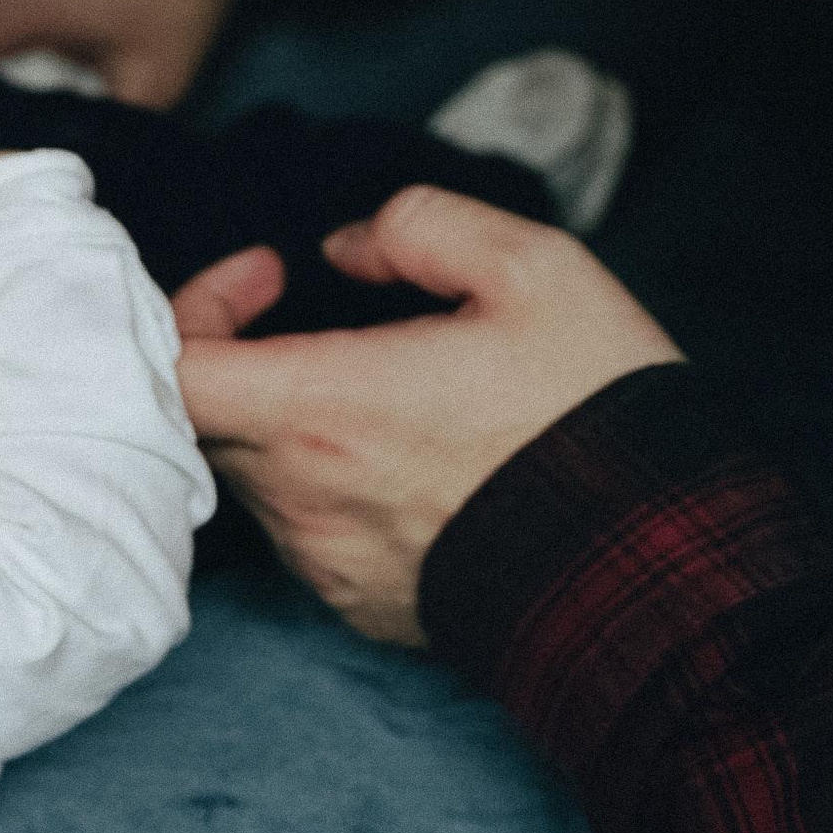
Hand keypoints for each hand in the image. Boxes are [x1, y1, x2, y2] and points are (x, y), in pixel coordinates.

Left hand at [172, 185, 683, 643]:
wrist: (658, 575)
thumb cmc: (596, 419)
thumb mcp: (537, 271)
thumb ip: (424, 227)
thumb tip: (347, 247)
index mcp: (328, 409)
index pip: (174, 369)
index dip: (193, 304)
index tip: (267, 274)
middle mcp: (306, 497)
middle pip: (203, 418)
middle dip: (240, 354)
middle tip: (302, 312)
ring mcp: (327, 561)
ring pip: (253, 474)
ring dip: (283, 420)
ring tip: (370, 386)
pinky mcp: (358, 605)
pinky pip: (303, 531)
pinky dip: (323, 484)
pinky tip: (400, 459)